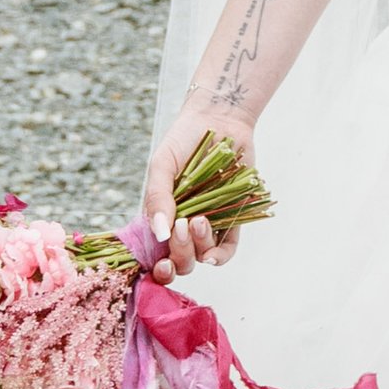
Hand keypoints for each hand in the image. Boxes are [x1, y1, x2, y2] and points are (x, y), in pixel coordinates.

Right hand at [141, 97, 258, 276]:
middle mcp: (183, 226)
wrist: (219, 119)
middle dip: (179, 254)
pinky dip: (219, 256)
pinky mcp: (233, 219)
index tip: (161, 264)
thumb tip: (159, 235)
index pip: (156, 256)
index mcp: (161, 218)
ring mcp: (209, 224)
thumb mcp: (162, 165)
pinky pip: (227, 248)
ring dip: (198, 247)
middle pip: (180, 262)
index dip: (158, 269)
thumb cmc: (184, 140)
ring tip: (199, 219)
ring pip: (201, 256)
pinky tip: (213, 253)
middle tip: (182, 226)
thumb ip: (157, 198)